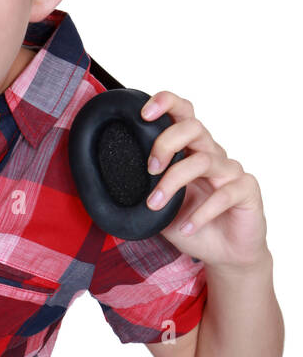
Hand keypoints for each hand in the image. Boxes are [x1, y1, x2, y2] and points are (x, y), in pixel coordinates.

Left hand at [140, 91, 268, 268]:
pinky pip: (224, 195)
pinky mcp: (246, 191)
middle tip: (150, 168)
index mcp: (191, 150)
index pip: (183, 113)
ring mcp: (231, 171)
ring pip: (203, 160)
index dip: (167, 103)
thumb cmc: (190, 224)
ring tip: (155, 205)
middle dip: (166, 142)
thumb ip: (143, 191)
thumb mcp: (159, 208)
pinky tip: (186, 228)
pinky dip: (200, 213)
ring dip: (173, 182)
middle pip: (193, 127)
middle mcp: (212, 154)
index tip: (144, 114)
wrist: (224, 253)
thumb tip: (110, 184)